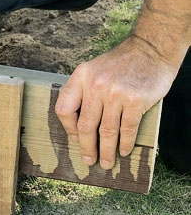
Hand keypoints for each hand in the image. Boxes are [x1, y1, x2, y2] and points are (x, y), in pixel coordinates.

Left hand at [55, 36, 175, 169]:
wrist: (150, 51)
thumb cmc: (120, 64)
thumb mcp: (93, 70)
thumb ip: (83, 92)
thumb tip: (77, 126)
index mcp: (81, 77)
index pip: (64, 108)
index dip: (68, 128)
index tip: (76, 139)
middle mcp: (95, 85)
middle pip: (85, 125)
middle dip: (87, 147)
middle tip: (89, 161)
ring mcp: (115, 93)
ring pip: (106, 131)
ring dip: (107, 151)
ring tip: (107, 163)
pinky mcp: (135, 100)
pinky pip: (127, 129)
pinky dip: (125, 143)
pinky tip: (124, 151)